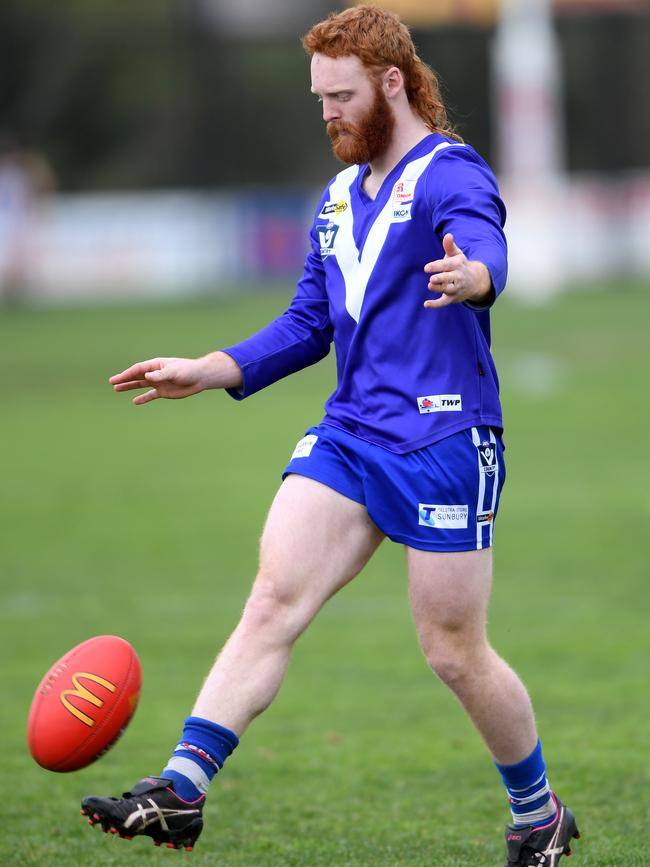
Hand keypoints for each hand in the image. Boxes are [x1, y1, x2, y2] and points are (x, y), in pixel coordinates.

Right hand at [109, 352, 241, 404]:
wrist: (200, 378)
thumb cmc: (188, 371)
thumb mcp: (174, 372)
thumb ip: (160, 375)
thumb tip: (147, 377)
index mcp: (156, 365)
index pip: (138, 370)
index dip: (126, 374)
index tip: (116, 379)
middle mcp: (155, 373)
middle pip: (136, 376)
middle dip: (124, 379)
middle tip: (112, 382)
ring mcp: (159, 382)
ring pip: (141, 385)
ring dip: (130, 387)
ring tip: (117, 389)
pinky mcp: (164, 391)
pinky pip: (151, 395)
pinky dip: (143, 398)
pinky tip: (135, 401)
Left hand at [423, 233, 491, 308]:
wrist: (475, 281)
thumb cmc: (460, 265)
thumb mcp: (457, 255)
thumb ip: (450, 246)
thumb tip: (448, 235)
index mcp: (457, 265)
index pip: (446, 265)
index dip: (437, 266)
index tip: (426, 268)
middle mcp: (457, 277)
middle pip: (448, 279)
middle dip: (441, 279)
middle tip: (432, 279)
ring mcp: (455, 288)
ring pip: (447, 290)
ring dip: (439, 289)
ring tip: (430, 285)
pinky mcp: (452, 298)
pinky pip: (444, 302)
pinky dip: (435, 304)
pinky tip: (426, 304)